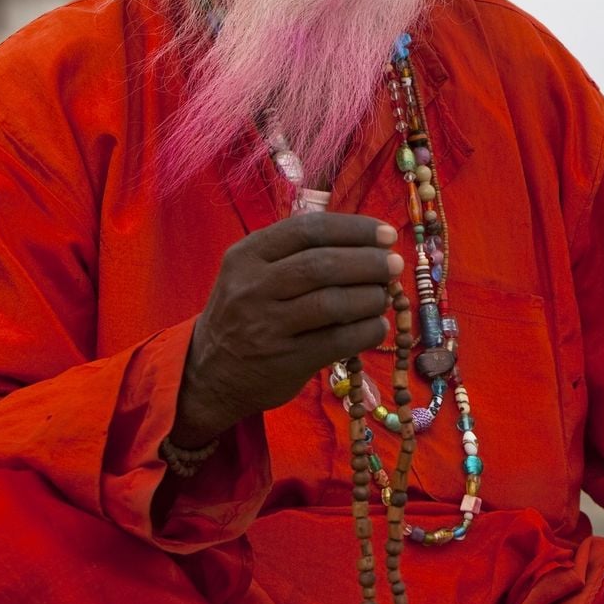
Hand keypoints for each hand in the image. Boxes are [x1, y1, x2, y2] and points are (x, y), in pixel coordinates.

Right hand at [172, 212, 400, 447]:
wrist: (209, 374)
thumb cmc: (244, 312)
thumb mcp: (252, 272)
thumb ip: (297, 252)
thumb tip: (367, 242)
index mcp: (247, 254)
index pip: (309, 230)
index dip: (354, 229)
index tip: (386, 234)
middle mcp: (253, 287)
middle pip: (324, 265)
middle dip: (368, 262)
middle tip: (394, 265)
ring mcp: (267, 326)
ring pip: (333, 303)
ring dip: (371, 296)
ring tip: (384, 295)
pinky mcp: (285, 361)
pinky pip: (338, 341)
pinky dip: (367, 330)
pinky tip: (376, 325)